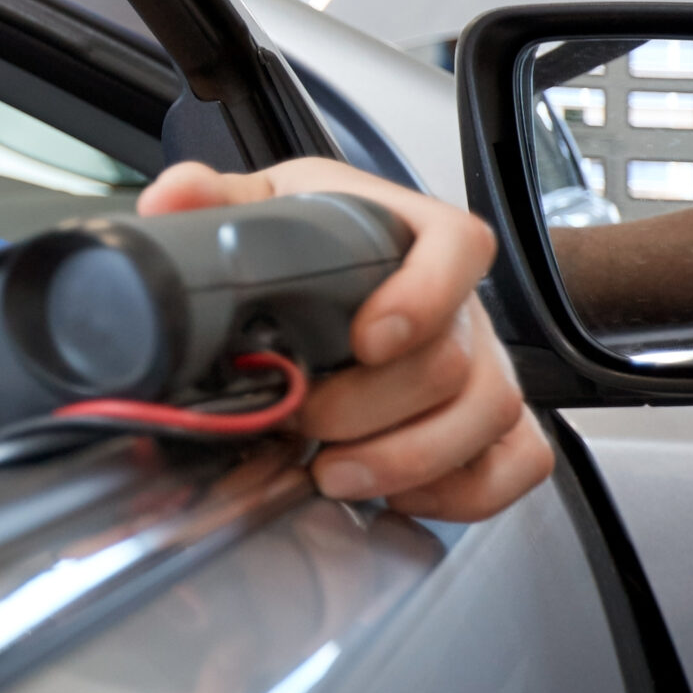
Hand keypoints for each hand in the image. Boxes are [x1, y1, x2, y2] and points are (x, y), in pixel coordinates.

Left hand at [139, 158, 551, 520]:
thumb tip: (174, 198)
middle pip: (454, 358)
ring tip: (334, 473)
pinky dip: (464, 491)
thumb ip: (215, 199)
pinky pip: (517, 461)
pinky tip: (397, 494)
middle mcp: (459, 300)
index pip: (456, 246)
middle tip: (306, 423)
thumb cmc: (311, 237)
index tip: (367, 338)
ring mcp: (483, 361)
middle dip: (373, 407)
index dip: (423, 297)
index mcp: (409, 232)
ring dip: (408, 458)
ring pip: (488, 416)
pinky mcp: (491, 417)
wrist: (336, 268)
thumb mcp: (262, 205)